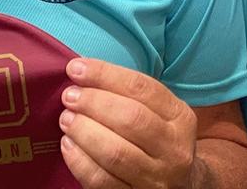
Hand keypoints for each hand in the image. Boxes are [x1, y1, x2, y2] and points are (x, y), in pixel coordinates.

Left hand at [59, 58, 197, 187]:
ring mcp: (156, 178)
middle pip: (131, 119)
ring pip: (115, 153)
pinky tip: (68, 145)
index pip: (142, 88)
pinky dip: (79, 161)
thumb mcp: (160, 112)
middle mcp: (174, 149)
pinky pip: (101, 181)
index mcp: (181, 118)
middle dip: (93, 103)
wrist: (180, 185)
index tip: (76, 69)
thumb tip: (83, 72)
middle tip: (70, 97)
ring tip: (66, 119)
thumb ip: (130, 93)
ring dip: (84, 131)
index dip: (105, 75)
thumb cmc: (158, 138)